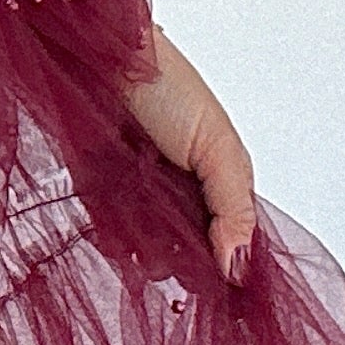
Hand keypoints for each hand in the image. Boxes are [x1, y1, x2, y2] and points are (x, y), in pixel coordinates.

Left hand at [124, 25, 257, 283]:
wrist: (103, 63)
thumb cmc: (169, 89)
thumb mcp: (218, 148)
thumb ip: (234, 209)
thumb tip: (240, 267)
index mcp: (222, 187)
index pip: (231, 245)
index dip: (224, 267)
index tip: (217, 281)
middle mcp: (185, 199)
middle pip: (190, 260)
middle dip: (181, 261)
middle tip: (171, 242)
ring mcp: (145, 203)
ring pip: (151, 258)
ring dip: (145, 253)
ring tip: (141, 219)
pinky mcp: (104, 200)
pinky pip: (112, 241)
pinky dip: (113, 241)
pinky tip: (113, 224)